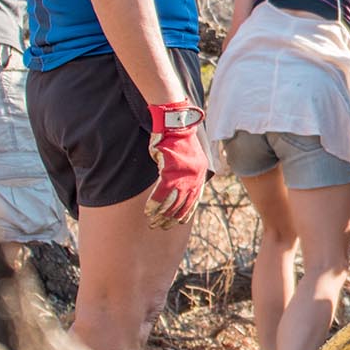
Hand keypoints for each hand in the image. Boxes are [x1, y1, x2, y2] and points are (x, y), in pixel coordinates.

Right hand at [144, 101, 206, 227]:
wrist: (175, 123)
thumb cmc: (178, 138)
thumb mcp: (189, 157)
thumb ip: (186, 172)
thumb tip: (178, 184)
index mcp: (200, 175)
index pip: (194, 200)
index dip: (186, 213)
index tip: (178, 221)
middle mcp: (194, 179)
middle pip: (183, 205)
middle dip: (172, 218)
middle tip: (163, 226)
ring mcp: (182, 176)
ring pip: (172, 203)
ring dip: (162, 215)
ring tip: (153, 222)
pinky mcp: (169, 172)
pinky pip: (161, 194)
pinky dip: (154, 204)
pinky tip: (149, 211)